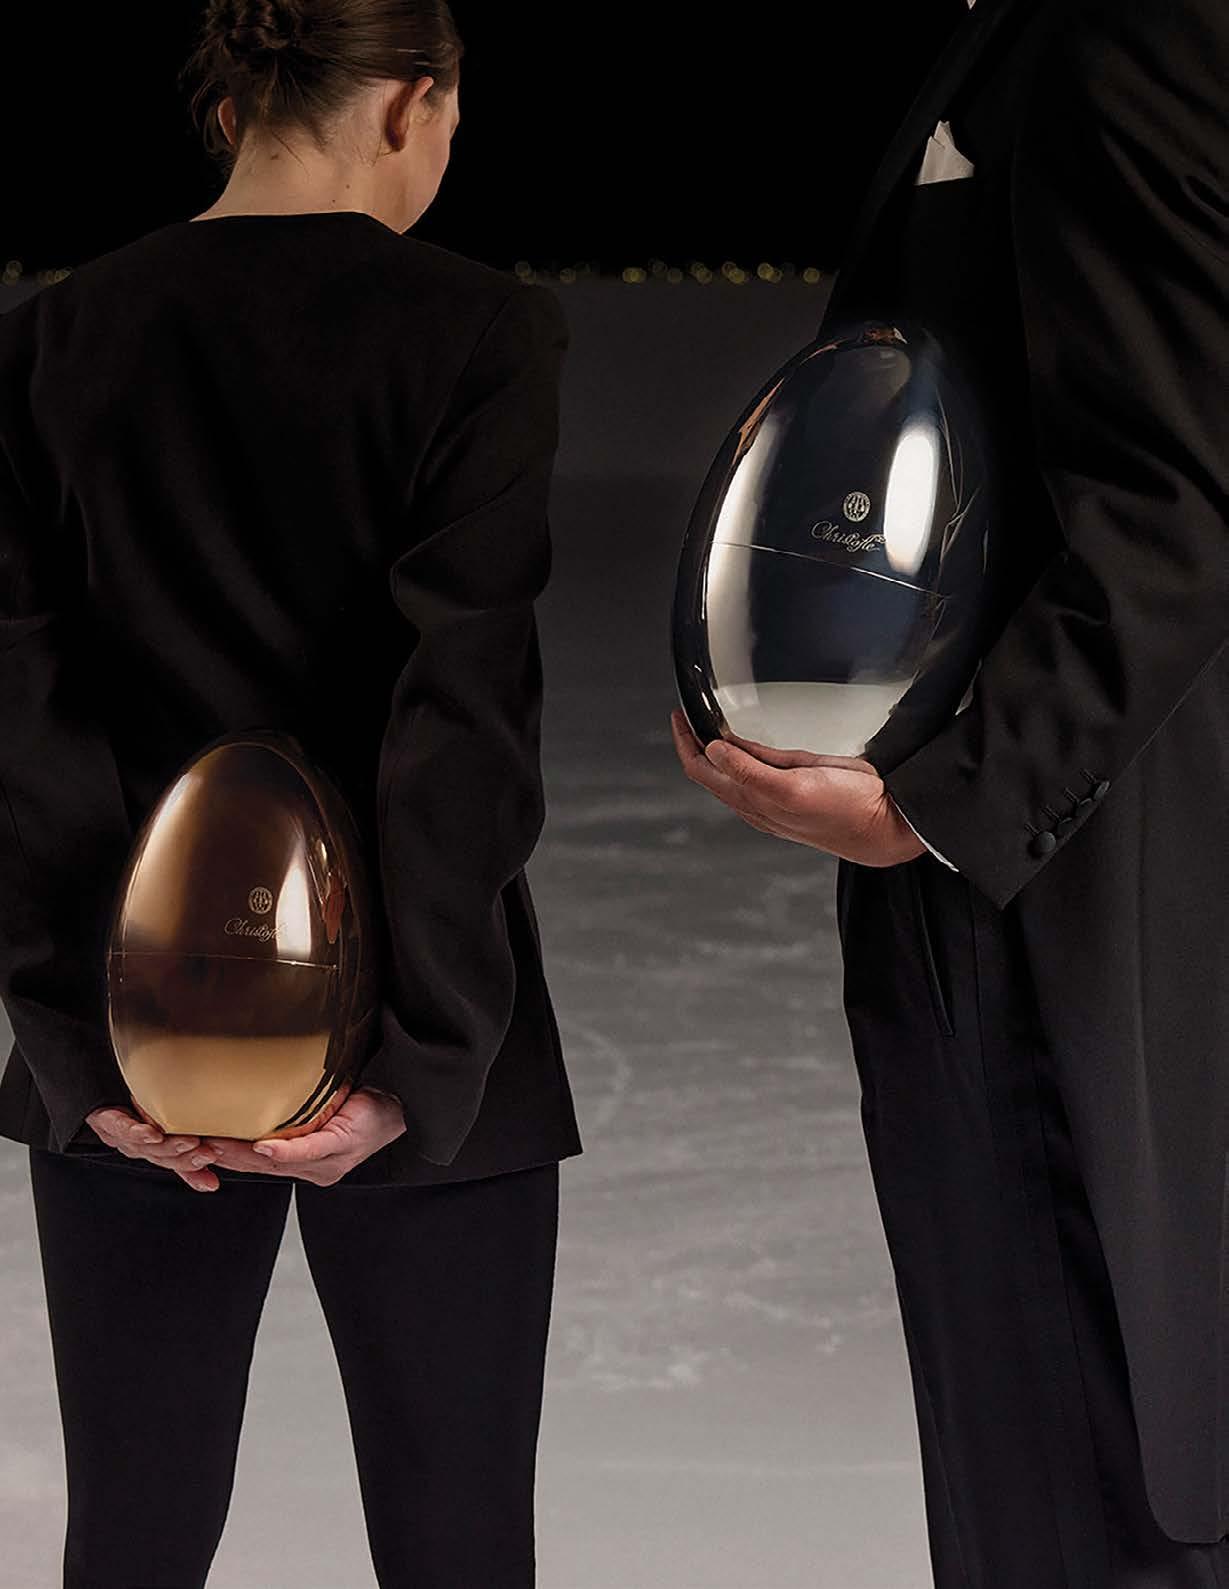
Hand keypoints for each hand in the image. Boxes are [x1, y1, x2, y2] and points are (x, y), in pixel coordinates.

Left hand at [84, 1106, 223, 1192]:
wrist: (96, 1101)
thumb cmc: (132, 1117)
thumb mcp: (164, 1132)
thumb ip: (188, 1153)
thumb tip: (213, 1173)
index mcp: (154, 1152)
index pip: (177, 1164)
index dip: (195, 1169)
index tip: (214, 1171)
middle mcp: (140, 1148)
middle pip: (165, 1157)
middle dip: (188, 1158)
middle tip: (210, 1153)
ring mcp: (124, 1137)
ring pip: (148, 1147)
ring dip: (170, 1146)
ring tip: (191, 1141)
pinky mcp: (108, 1122)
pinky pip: (122, 1129)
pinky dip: (137, 1133)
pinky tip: (152, 1133)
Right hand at [201, 1086, 406, 1186]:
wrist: (401, 1105)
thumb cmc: (361, 1107)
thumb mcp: (318, 1111)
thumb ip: (289, 1114)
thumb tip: (255, 1099)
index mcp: (303, 1163)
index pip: (256, 1164)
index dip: (224, 1157)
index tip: (193, 1146)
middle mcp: (312, 1169)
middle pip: (259, 1167)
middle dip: (224, 1157)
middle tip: (191, 1145)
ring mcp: (326, 1161)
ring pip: (276, 1163)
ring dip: (242, 1154)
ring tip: (213, 1145)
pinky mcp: (340, 1146)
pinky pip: (308, 1150)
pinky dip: (284, 1150)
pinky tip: (263, 1147)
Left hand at [670, 709, 926, 867]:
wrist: (883, 824)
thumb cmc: (844, 811)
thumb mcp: (793, 787)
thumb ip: (752, 771)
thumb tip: (714, 750)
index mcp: (751, 800)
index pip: (701, 770)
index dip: (686, 742)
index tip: (679, 716)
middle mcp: (758, 798)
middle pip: (711, 771)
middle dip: (695, 742)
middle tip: (688, 714)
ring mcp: (776, 793)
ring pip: (732, 771)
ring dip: (716, 748)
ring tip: (707, 723)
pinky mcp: (796, 786)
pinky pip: (758, 769)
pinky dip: (742, 752)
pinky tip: (744, 743)